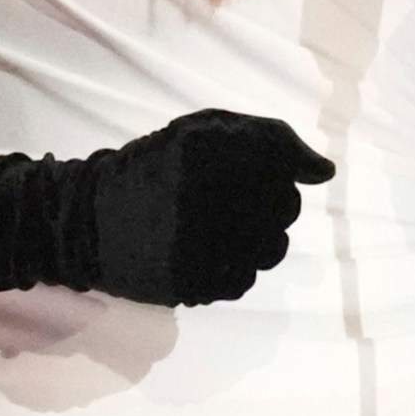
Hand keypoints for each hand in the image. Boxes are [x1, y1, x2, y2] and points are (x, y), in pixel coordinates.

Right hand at [83, 108, 334, 305]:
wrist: (89, 221)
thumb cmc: (151, 167)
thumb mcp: (199, 132)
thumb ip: (266, 138)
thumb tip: (325, 171)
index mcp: (205, 151)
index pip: (281, 157)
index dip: (287, 163)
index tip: (278, 169)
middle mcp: (205, 198)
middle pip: (284, 204)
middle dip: (273, 198)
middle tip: (240, 197)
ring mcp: (198, 246)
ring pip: (272, 247)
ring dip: (261, 235)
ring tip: (228, 225)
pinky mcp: (191, 284)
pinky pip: (245, 279)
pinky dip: (238, 266)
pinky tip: (211, 250)